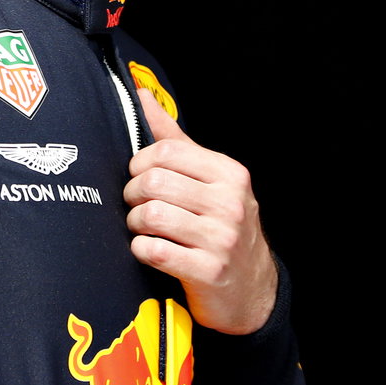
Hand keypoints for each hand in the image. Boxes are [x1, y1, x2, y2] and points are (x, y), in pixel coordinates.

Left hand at [124, 89, 277, 333]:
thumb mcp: (209, 179)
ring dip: (135, 224)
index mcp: (230, 174)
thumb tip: (143, 94)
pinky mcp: (209, 272)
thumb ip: (175, 138)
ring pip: (150, 216)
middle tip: (136, 205)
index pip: (166, 150)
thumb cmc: (221, 225)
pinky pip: (154, 251)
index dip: (140, 163)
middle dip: (132, 195)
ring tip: (142, 228)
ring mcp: (222, 239)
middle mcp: (230, 203)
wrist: (252, 289)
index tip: (139, 176)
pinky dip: (141, 250)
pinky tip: (148, 250)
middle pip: (153, 182)